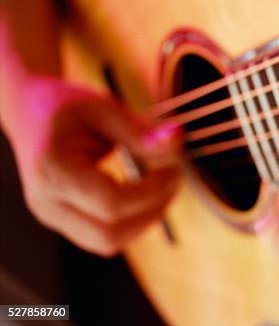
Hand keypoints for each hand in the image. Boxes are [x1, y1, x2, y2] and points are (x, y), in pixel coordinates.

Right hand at [5, 76, 181, 256]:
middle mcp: (47, 203)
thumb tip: (178, 141)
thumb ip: (140, 131)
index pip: (112, 203)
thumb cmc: (66, 107)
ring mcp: (52, 217)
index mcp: (53, 171)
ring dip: (145, 219)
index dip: (152, 190)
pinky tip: (145, 192)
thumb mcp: (104, 108)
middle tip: (173, 179)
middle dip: (152, 212)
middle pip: (109, 235)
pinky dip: (131, 220)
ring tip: (162, 185)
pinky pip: (103, 237)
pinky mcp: (64, 222)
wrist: (30, 112)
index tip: (174, 167)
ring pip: (108, 243)